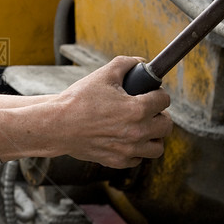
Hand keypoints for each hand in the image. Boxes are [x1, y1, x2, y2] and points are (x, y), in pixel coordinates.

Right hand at [56, 56, 172, 168]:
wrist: (57, 125)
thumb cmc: (78, 100)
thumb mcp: (103, 75)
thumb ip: (126, 64)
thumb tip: (141, 63)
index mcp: (137, 109)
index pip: (164, 100)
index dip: (158, 93)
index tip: (151, 93)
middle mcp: (137, 132)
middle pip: (166, 126)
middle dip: (160, 115)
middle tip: (149, 110)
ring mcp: (128, 149)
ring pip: (157, 147)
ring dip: (153, 136)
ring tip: (142, 128)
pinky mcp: (117, 161)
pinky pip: (138, 159)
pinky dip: (136, 150)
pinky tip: (125, 139)